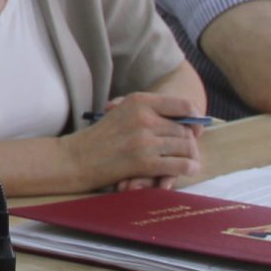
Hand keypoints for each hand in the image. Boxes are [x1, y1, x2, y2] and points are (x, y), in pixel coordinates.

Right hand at [71, 94, 203, 190]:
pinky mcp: (144, 162)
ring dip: (192, 156)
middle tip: (190, 150)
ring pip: (185, 147)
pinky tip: (190, 170)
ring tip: (193, 161)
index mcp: (140, 101)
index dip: (194, 118)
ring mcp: (145, 140)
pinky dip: (188, 168)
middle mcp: (145, 117)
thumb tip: (183, 118)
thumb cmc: (98, 137)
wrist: (75, 158)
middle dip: (190, 142)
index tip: (195, 128)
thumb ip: (148, 111)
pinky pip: (179, 164)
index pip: (183, 105)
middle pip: (184, 130)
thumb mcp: (121, 111)